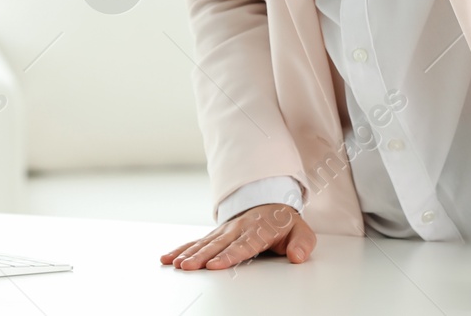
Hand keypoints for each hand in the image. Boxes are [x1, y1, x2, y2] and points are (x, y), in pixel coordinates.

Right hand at [159, 203, 315, 270]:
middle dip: (202, 256)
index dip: (229, 255)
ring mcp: (224, 231)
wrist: (269, 203)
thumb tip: (298, 256)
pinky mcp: (215, 234)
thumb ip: (302, 244)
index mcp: (259, 230)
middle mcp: (238, 229)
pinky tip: (168, 257)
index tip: (216, 264)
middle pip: (218, 245)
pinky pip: (196, 241)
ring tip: (177, 264)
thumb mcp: (301, 231)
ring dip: (190, 253)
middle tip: (188, 266)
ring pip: (205, 243)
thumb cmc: (284, 223)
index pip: (243, 245)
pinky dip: (182, 248)